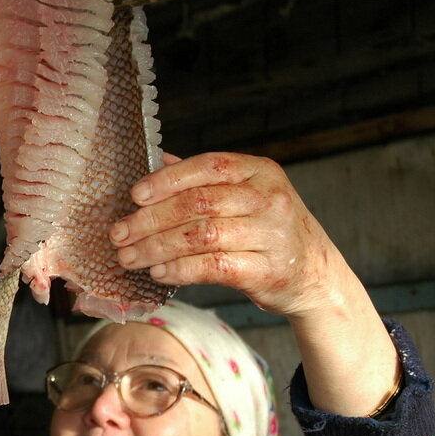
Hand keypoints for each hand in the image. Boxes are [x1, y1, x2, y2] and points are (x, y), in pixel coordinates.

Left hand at [108, 152, 346, 318]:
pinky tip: (158, 272)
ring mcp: (271, 234)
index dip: (167, 180)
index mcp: (259, 172)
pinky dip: (180, 270)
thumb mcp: (245, 196)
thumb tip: (157, 161)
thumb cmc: (268, 231)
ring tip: (129, 257)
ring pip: (201, 236)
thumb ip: (203, 179)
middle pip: (198, 203)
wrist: (315, 274)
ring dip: (157, 247)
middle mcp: (268, 199)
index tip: (134, 195)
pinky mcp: (267, 270)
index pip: (208, 166)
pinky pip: (214, 267)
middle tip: (119, 234)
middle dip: (151, 219)